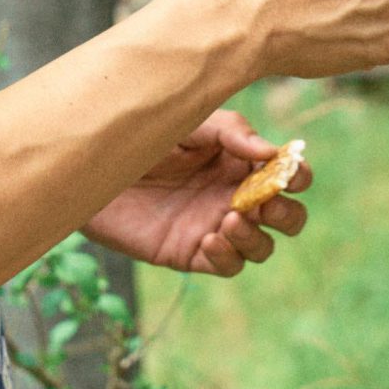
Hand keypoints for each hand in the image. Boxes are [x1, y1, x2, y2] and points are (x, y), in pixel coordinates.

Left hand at [84, 110, 310, 276]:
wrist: (90, 167)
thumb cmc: (141, 136)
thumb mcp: (189, 123)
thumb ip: (232, 133)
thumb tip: (273, 152)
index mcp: (241, 161)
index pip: (288, 174)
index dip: (298, 176)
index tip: (288, 174)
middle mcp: (234, 195)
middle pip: (287, 217)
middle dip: (287, 214)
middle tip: (263, 204)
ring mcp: (215, 225)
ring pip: (261, 247)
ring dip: (256, 238)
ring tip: (228, 220)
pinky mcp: (190, 252)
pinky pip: (226, 265)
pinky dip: (227, 256)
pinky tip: (208, 238)